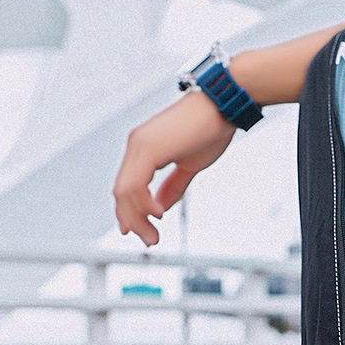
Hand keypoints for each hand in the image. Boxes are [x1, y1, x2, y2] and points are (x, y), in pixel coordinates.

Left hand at [113, 91, 235, 245]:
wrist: (222, 105)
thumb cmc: (209, 127)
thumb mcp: (189, 165)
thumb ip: (173, 186)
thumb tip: (161, 205)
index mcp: (144, 148)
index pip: (126, 186)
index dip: (129, 211)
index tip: (137, 229)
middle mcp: (136, 145)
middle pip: (121, 192)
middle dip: (133, 220)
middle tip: (148, 239)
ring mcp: (139, 145)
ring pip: (124, 192)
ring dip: (137, 218)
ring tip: (152, 234)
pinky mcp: (147, 148)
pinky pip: (135, 185)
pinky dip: (143, 204)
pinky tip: (157, 214)